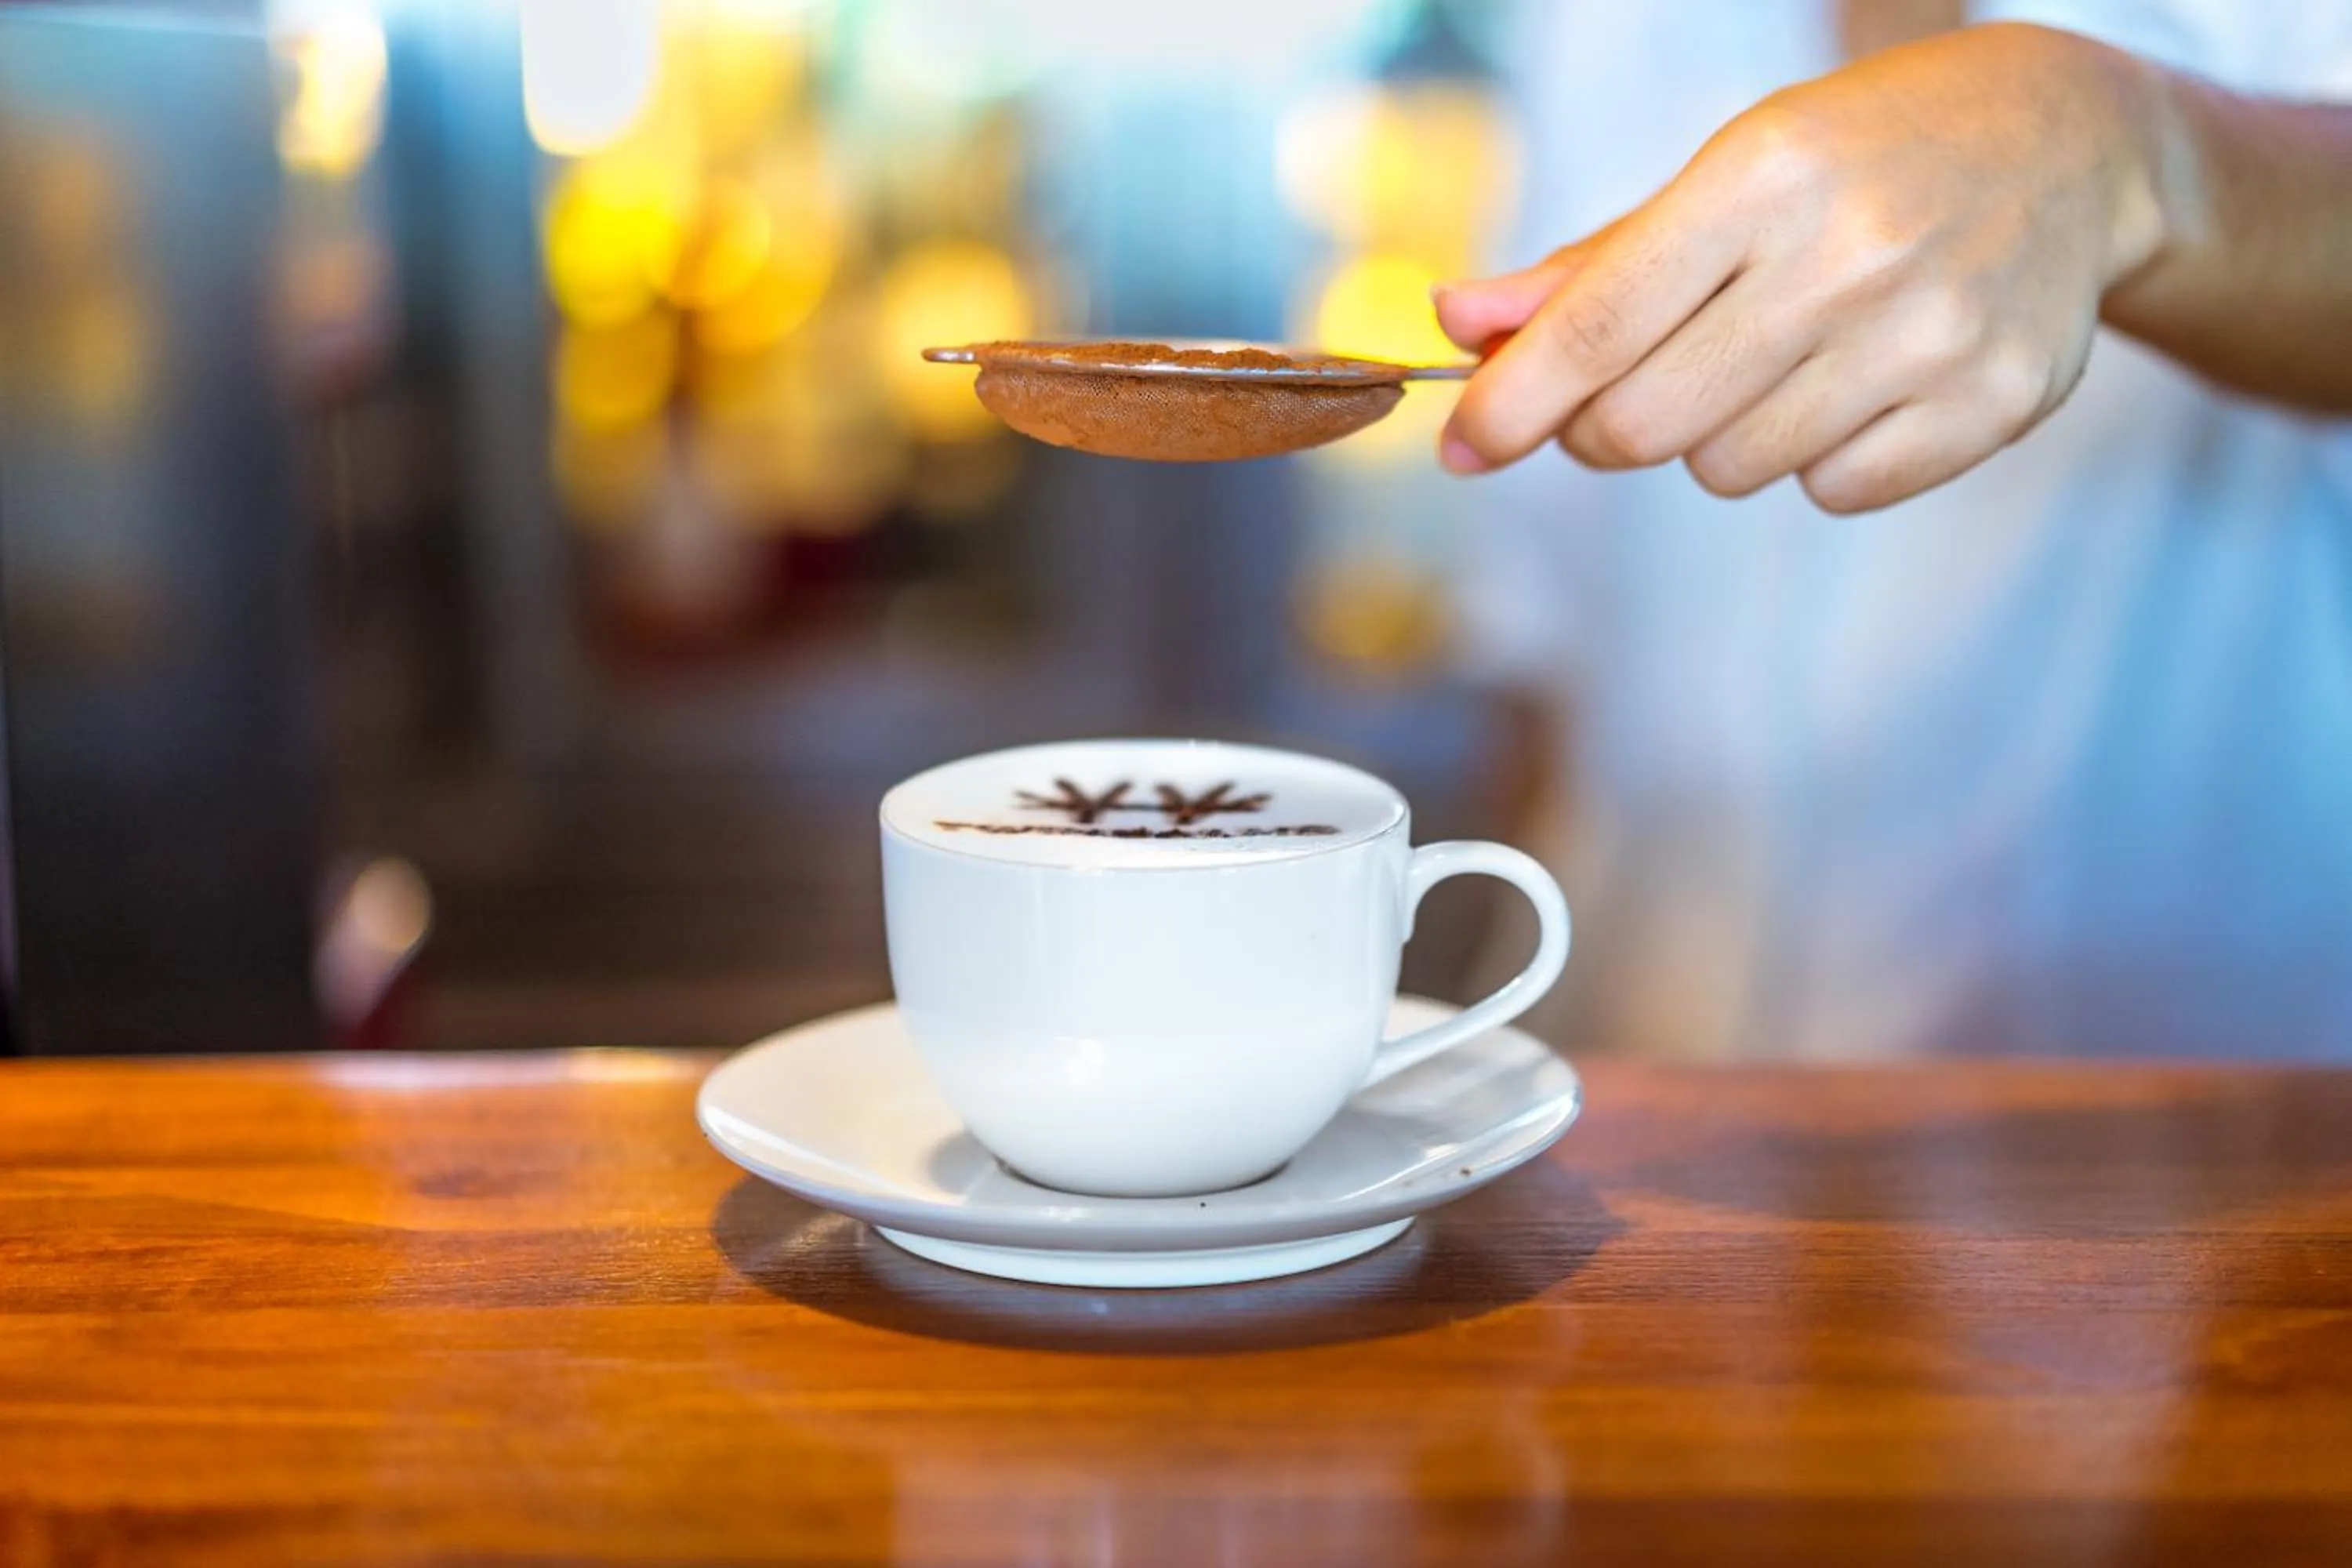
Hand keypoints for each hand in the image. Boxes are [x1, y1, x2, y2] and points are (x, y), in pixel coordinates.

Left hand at [1434, 24, 2174, 512]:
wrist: (2070, 144)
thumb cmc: (1858, 159)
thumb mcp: (1724, 174)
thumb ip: (1588, 266)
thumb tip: (1460, 326)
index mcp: (1767, 176)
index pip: (1600, 324)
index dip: (1513, 402)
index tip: (1462, 446)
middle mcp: (1851, 255)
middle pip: (1648, 425)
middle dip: (1606, 429)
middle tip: (1629, 393)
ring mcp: (1931, 336)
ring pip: (1730, 470)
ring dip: (1717, 438)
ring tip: (1775, 360)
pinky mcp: (1991, 405)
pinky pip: (1832, 491)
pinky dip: (1815, 458)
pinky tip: (1855, 383)